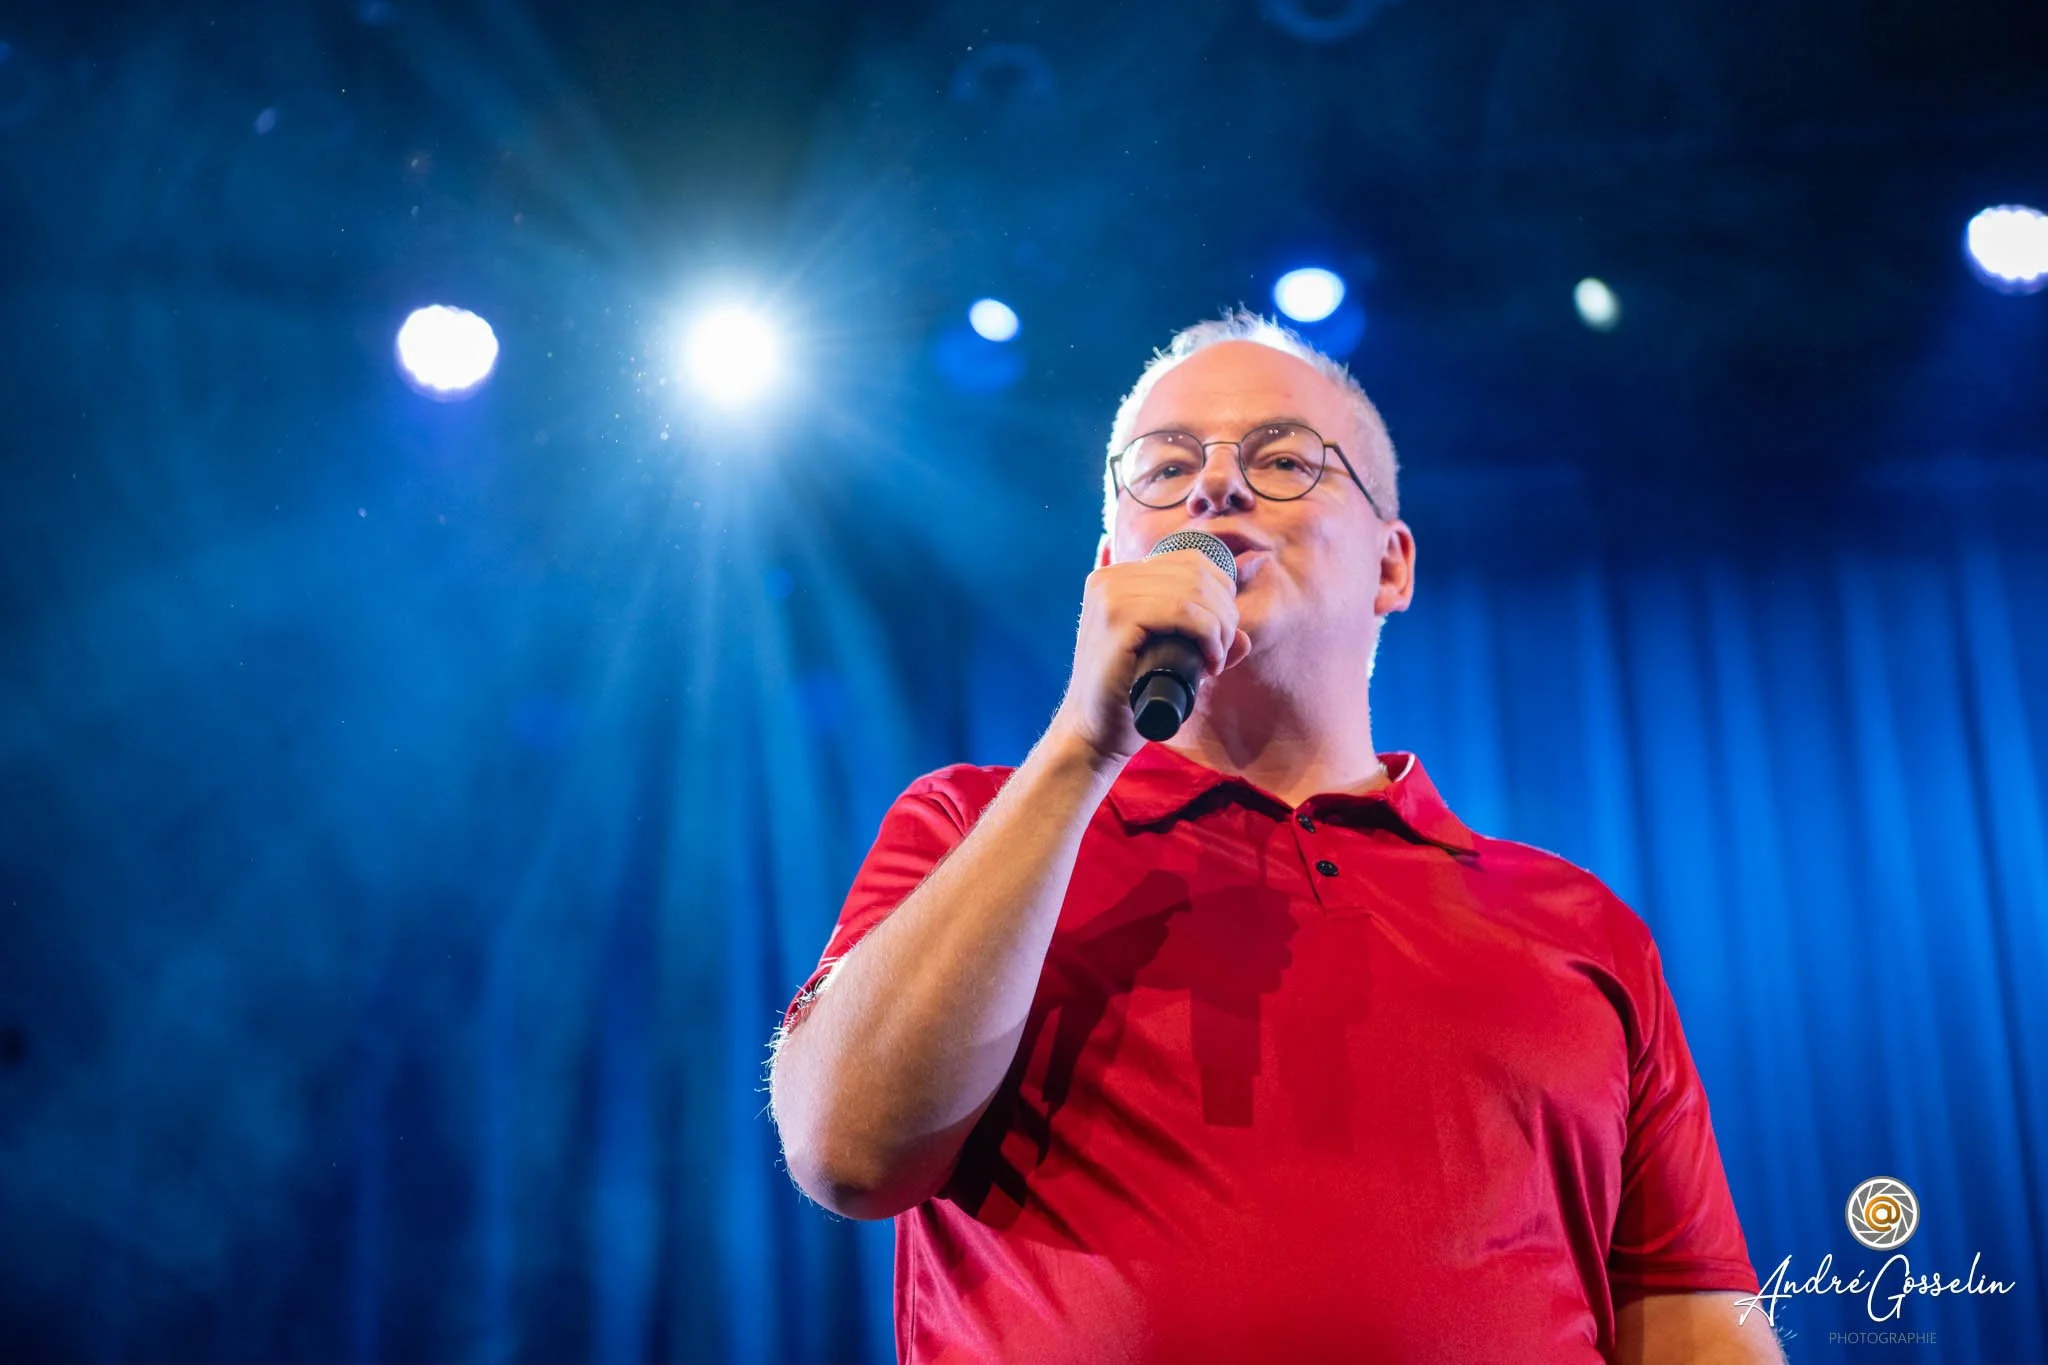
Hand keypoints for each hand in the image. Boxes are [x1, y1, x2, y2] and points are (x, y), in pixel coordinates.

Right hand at [1047, 548, 1251, 766]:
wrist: (1093, 733)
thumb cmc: (1130, 698)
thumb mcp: (1169, 660)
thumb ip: (1204, 644)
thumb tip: (1244, 638)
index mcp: (1118, 578)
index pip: (1189, 561)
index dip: (1221, 591)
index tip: (1221, 632)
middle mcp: (1111, 578)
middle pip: (1196, 573)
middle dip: (1225, 612)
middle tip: (1221, 652)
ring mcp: (1110, 595)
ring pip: (1193, 590)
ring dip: (1220, 626)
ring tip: (1214, 660)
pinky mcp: (1116, 618)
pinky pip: (1182, 611)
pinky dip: (1208, 635)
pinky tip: (1210, 663)